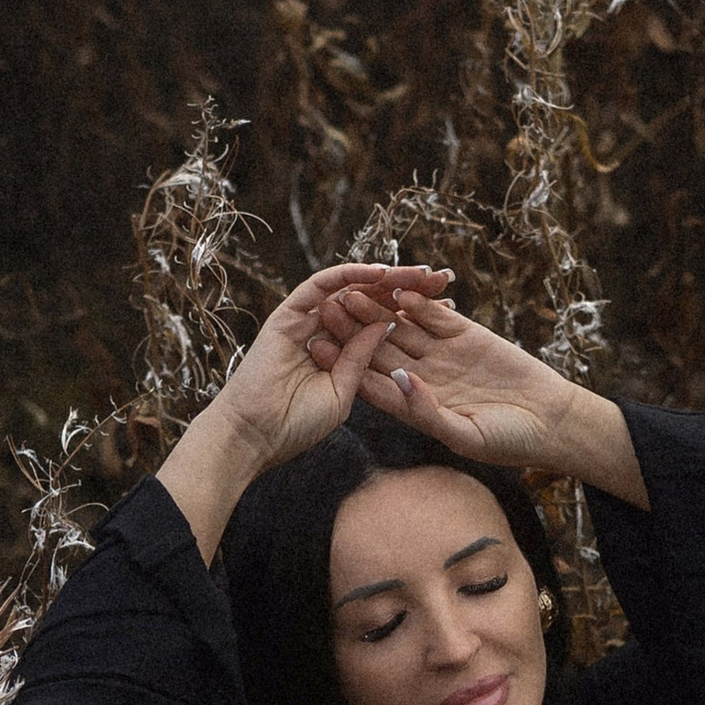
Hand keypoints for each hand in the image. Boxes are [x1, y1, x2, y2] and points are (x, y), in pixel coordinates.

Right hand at [226, 261, 454, 470]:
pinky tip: (382, 272)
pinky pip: (322, 285)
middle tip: (442, 276)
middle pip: (373, 301)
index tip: (450, 304)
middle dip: (409, 288)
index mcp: (344, 354)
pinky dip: (351, 276)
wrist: (253, 434)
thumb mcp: (345, 394)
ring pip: (353, 289)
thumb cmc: (296, 427)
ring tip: (420, 270)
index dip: (417, 313)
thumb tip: (389, 326)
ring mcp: (307, 321)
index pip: (385, 324)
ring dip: (387, 278)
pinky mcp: (289, 314)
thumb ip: (365, 361)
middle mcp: (327, 332)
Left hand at [305, 282, 616, 480]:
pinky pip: (435, 314)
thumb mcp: (466, 435)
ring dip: (378, 309)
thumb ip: (429, 410)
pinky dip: (419, 301)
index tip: (318, 349)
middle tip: (325, 310)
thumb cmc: (509, 441)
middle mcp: (421, 377)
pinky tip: (398, 287)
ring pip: (401, 327)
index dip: (343, 365)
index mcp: (413, 406)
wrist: (551, 421)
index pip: (370, 383)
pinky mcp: (465, 334)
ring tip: (353, 291)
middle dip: (351, 330)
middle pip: (378, 349)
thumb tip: (399, 380)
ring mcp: (442, 354)